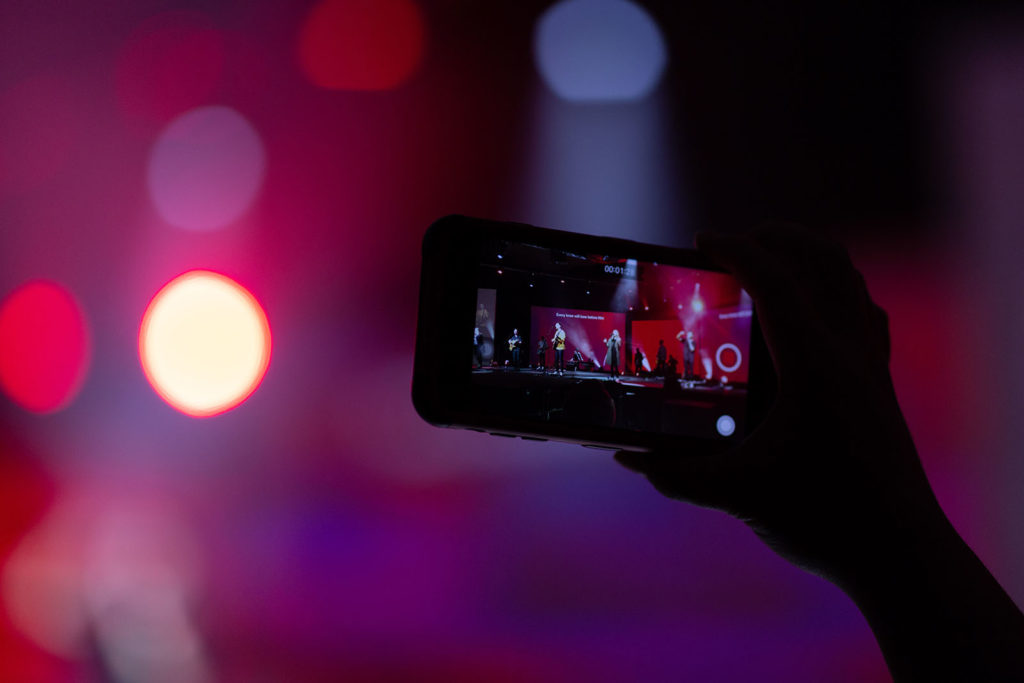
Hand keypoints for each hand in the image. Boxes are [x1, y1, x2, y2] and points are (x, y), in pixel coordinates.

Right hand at [616, 224, 946, 581]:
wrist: (899, 554)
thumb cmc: (823, 520)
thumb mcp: (735, 495)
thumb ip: (674, 475)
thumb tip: (628, 458)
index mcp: (816, 366)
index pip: (776, 281)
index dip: (736, 250)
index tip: (703, 239)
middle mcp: (851, 354)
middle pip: (824, 261)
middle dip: (777, 238)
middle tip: (734, 243)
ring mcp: (873, 367)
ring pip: (850, 281)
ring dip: (809, 259)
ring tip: (768, 265)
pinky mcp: (881, 385)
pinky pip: (864, 313)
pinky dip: (835, 292)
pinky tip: (810, 316)